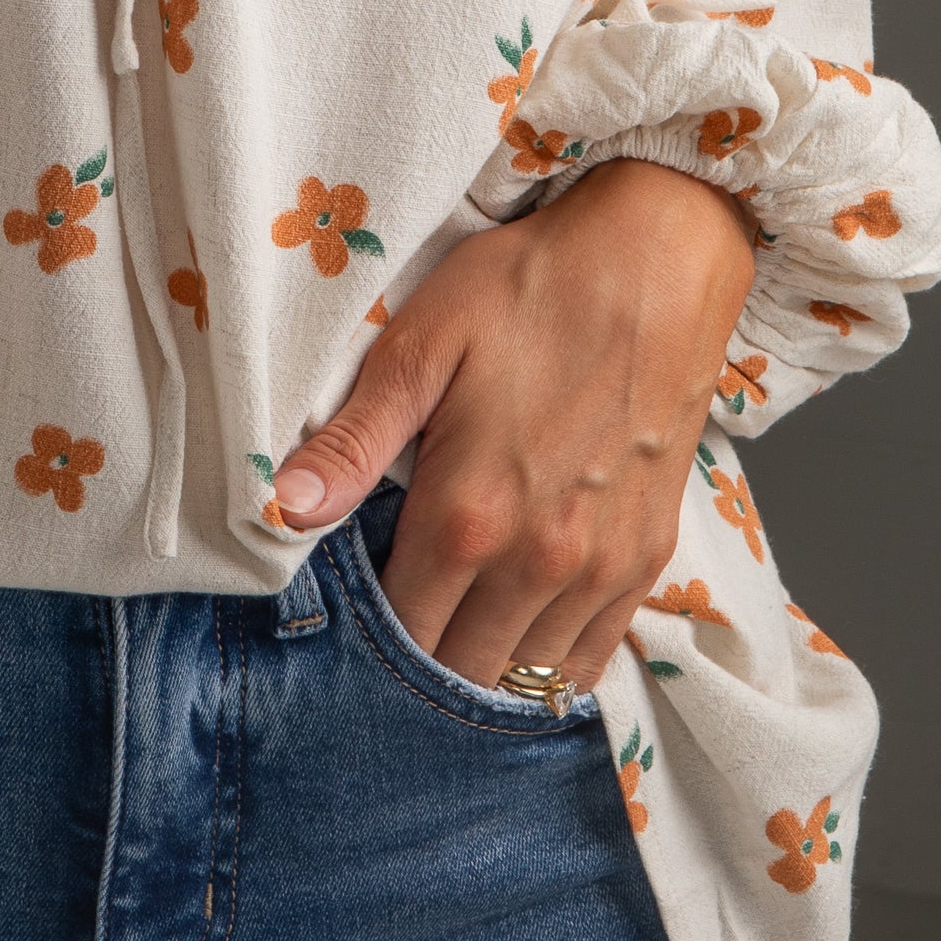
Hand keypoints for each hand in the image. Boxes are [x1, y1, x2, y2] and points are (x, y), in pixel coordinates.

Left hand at [269, 158, 757, 695]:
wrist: (658, 260)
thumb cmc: (531, 289)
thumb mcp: (422, 345)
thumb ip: (353, 440)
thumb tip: (282, 508)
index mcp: (467, 515)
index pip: (401, 631)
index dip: (366, 640)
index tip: (346, 628)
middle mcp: (538, 562)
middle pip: (461, 671)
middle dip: (419, 668)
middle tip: (390, 645)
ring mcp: (601, 568)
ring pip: (528, 679)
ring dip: (484, 676)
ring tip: (449, 650)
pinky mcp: (648, 558)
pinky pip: (593, 658)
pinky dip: (552, 670)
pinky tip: (520, 651)